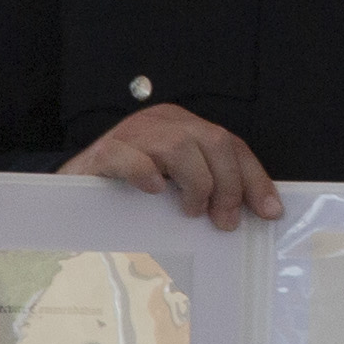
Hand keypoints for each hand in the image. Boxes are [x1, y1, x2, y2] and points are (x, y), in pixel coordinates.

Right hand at [61, 103, 283, 228]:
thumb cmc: (128, 190)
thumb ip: (206, 187)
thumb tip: (252, 213)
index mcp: (182, 126)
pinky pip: (130, 156)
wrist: (73, 188)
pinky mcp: (104, 152)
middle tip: (224, 220)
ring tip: (190, 210)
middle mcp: (161, 123)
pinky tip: (153, 192)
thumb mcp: (174, 184)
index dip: (254, 178)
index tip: (269, 212)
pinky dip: (146, 174)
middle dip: (229, 185)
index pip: (230, 144)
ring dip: (196, 183)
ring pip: (180, 146)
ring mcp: (132, 134)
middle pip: (213, 141)